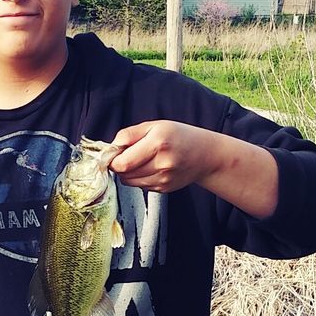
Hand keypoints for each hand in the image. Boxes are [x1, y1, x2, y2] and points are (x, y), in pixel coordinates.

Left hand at [110, 120, 278, 217]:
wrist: (205, 155)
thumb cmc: (179, 136)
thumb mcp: (155, 125)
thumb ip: (129, 134)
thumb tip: (111, 147)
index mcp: (158, 143)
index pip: (123, 162)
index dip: (112, 160)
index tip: (111, 154)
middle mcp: (162, 163)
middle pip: (125, 173)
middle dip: (119, 165)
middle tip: (125, 155)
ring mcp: (164, 179)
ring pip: (130, 182)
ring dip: (128, 173)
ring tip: (138, 160)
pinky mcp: (164, 189)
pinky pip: (140, 186)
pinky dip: (139, 178)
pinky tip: (150, 167)